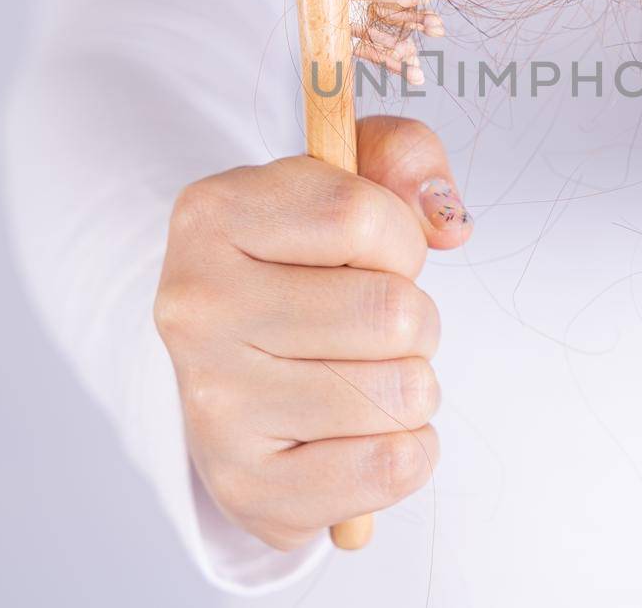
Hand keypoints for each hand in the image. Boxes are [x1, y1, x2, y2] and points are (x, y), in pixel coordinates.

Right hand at [153, 117, 472, 549]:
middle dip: (416, 320)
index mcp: (211, 216)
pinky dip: (409, 449)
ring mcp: (214, 405)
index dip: (400, 240)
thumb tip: (444, 219)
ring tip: (368, 375)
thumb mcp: (344, 181)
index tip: (374, 256)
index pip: (360, 216)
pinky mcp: (248, 486)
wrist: (234, 377)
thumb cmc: (302, 271)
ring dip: (413, 386)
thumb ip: (402, 155)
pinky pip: (391, 466)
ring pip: (402, 393)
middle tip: (379, 328)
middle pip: (392, 313)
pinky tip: (367, 431)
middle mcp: (196, 309)